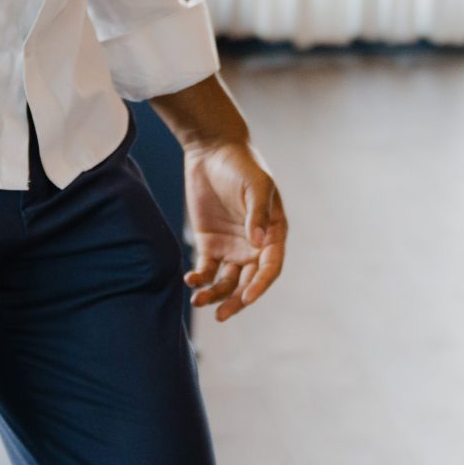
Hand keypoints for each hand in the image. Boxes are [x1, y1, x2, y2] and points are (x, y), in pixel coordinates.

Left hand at [181, 140, 286, 320]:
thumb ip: (258, 212)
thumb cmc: (241, 164)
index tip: (247, 297)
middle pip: (248, 282)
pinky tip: (190, 280)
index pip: (270, 268)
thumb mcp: (256, 185)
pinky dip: (200, 279)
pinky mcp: (209, 243)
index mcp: (272, 233)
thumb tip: (258, 244)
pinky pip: (206, 270)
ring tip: (198, 300)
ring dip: (215, 295)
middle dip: (236, 300)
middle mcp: (254, 245)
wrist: (212, 150)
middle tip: (221, 314)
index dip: (260, 285)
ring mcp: (231, 246)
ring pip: (226, 281)